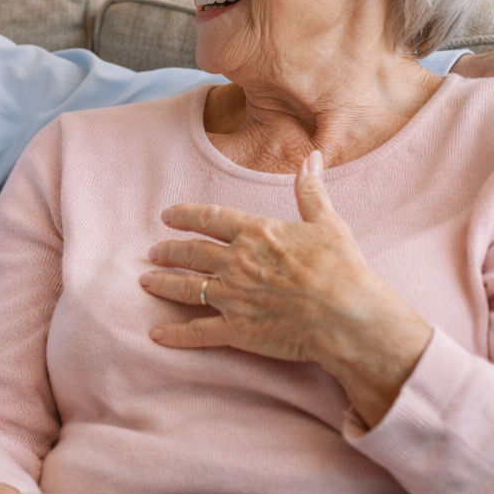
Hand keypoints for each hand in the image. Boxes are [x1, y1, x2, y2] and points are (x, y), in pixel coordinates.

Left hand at [140, 152, 431, 426]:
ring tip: (146, 281)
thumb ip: (310, 190)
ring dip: (163, 283)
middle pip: (192, 252)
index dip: (185, 215)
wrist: (347, 316)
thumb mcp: (327, 222)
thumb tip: (311, 157)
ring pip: (186, 287)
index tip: (167, 216)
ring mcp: (233, 296)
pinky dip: (175, 335)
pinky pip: (197, 331)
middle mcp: (236, 262)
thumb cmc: (342, 269)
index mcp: (256, 233)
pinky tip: (156, 335)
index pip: (209, 218)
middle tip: (154, 251)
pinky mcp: (237, 329)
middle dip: (169, 251)